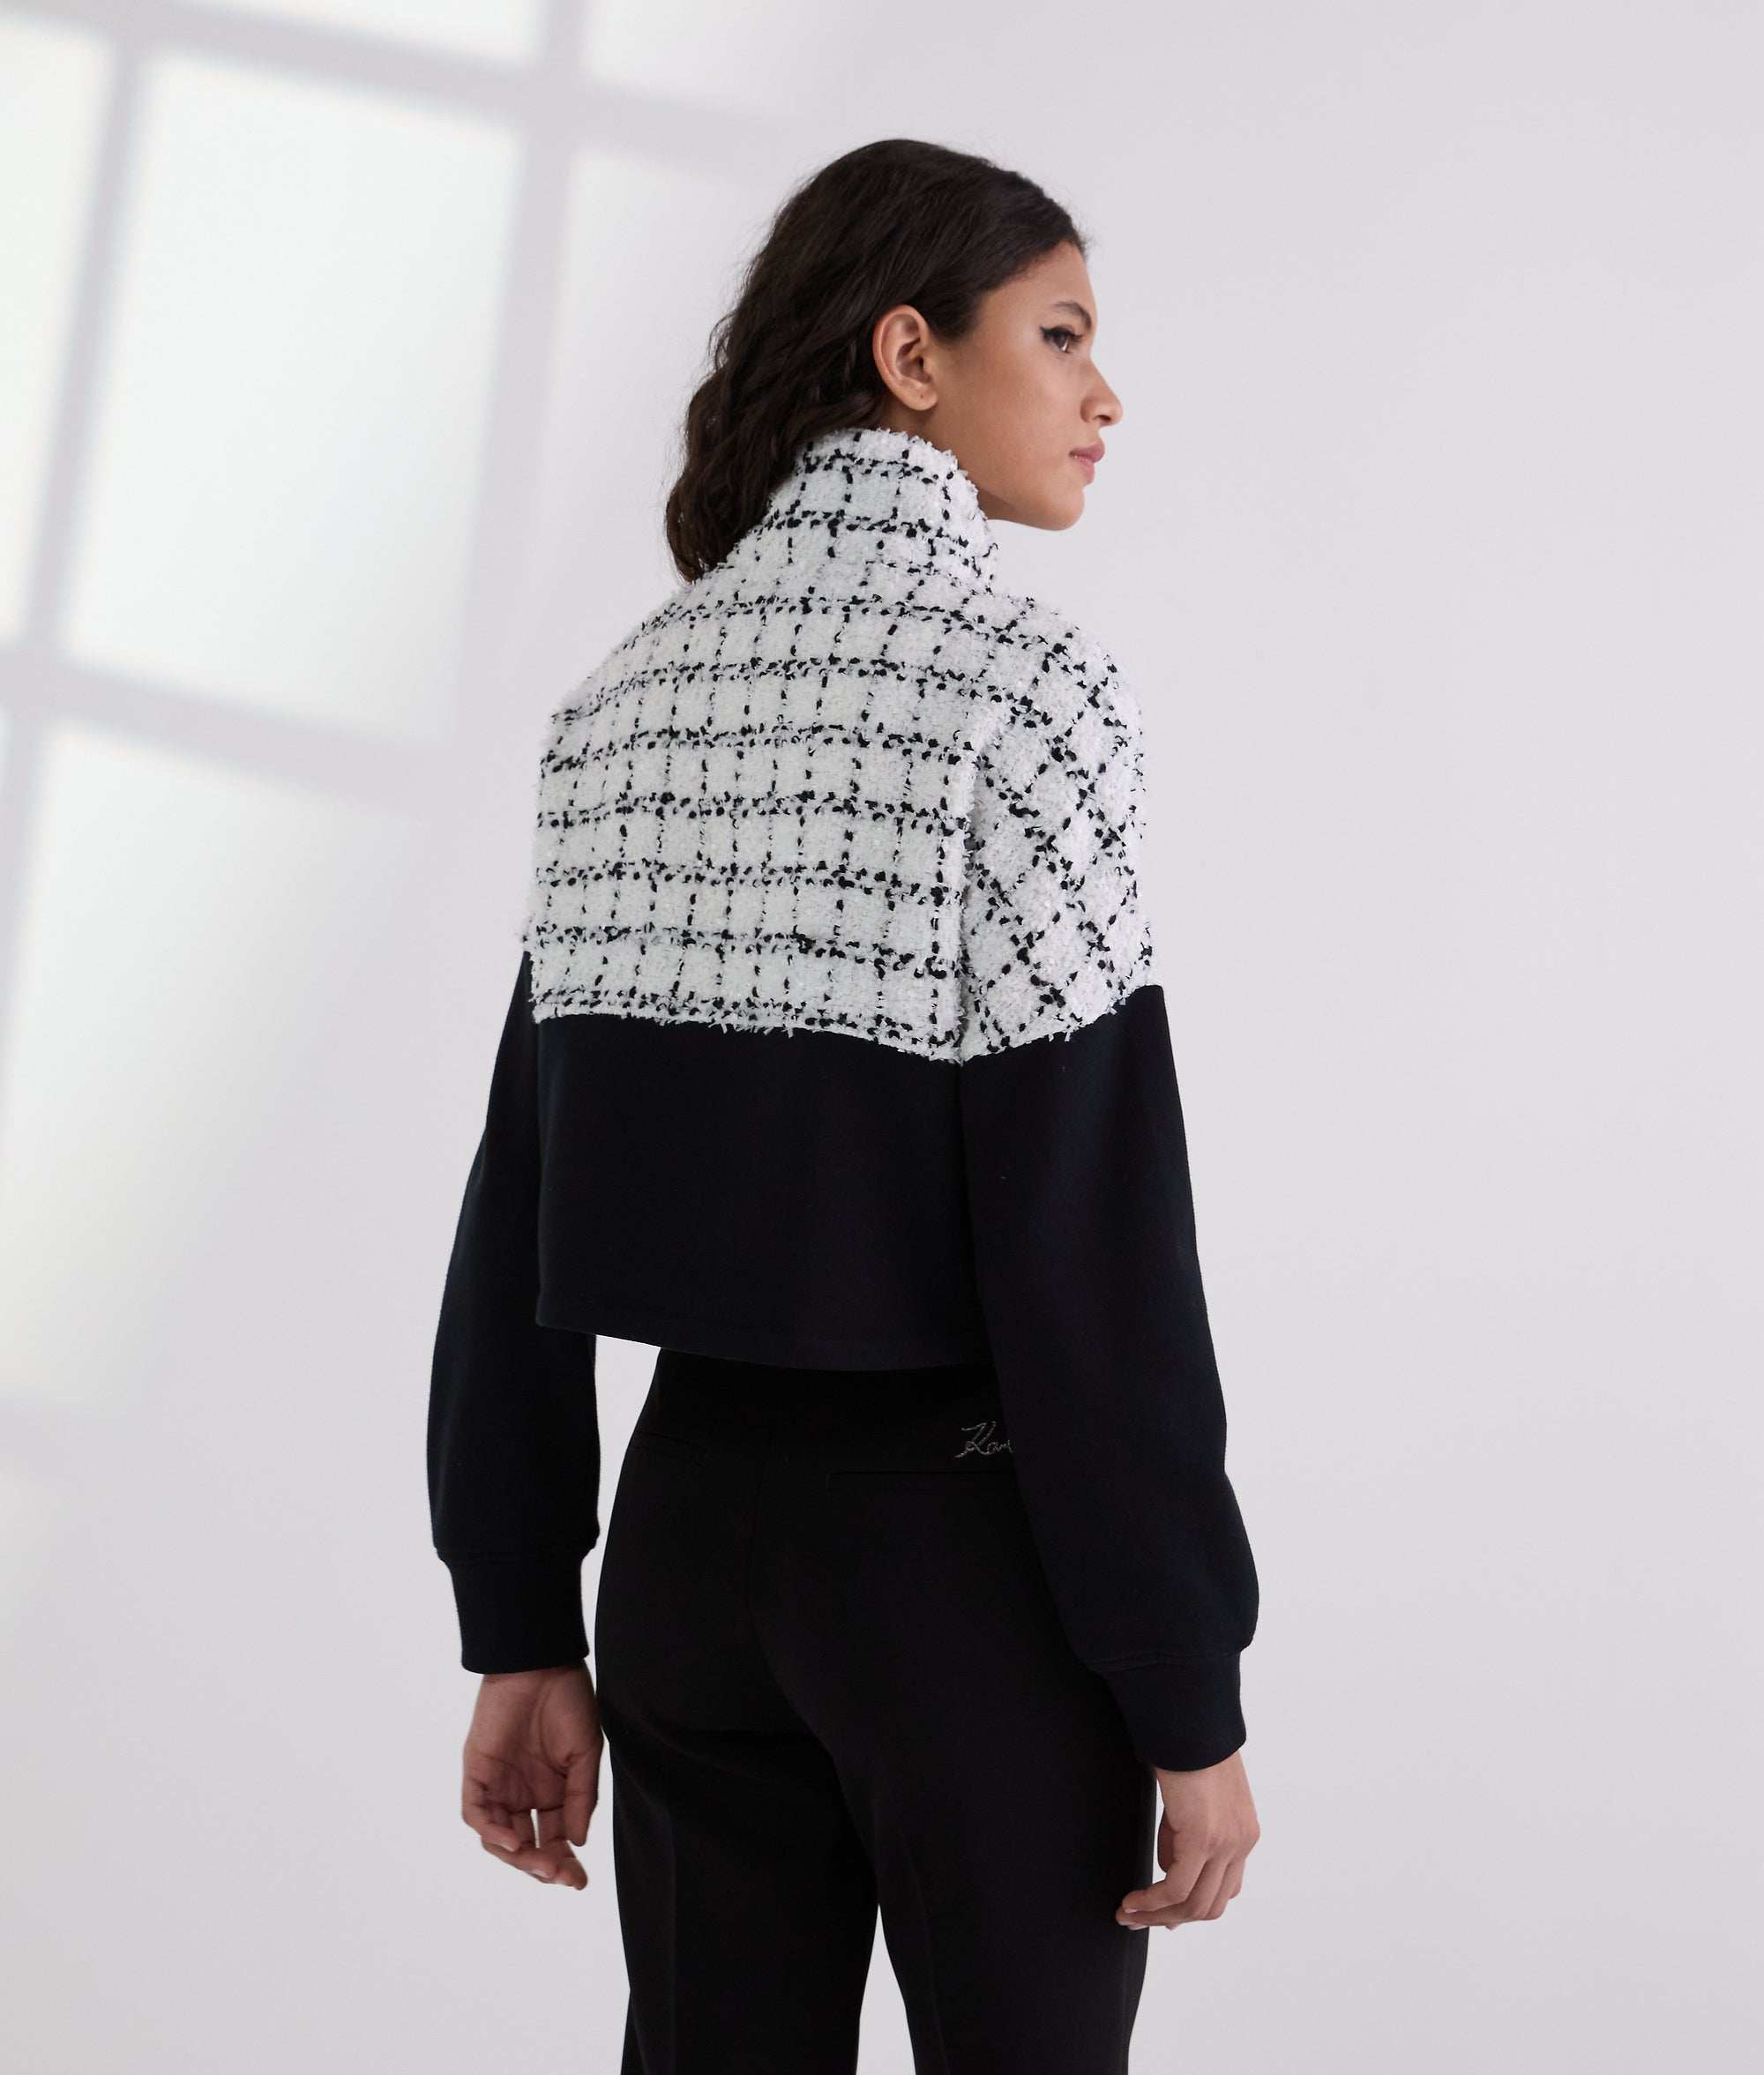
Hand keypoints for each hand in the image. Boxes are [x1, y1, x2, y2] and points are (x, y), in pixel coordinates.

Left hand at [460, 1661, 602, 1887]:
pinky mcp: (477, 1773)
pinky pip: (477, 1813)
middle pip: (526, 1846)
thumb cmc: (568, 1700)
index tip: (579, 1881)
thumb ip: (581, 1799)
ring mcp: (499, 1785)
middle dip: (544, 1866)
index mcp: (552, 1791)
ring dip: (519, 1857)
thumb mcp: (585, 1753)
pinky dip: (492, 1831)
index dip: (565, 1862)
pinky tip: (514, 1841)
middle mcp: (523, 1794)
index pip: (555, 1839)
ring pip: (499, 1837)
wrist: (541, 1663)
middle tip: (563, 1877)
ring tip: (541, 1865)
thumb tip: (577, 1843)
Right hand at [1116, 1747, 1258, 1929]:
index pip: (1226, 1888)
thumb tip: (1168, 1870)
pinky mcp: (1204, 1839)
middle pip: (1211, 1905)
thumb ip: (1186, 1835)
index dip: (1193, 1906)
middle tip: (1140, 1918)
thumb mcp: (1193, 1801)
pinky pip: (1176, 1888)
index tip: (1165, 1913)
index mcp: (1243, 1832)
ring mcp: (1227, 1843)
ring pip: (1194, 1904)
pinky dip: (1152, 1902)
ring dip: (1158, 1915)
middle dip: (1172, 1918)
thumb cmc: (1187, 1749)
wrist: (1191, 1720)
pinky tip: (1132, 1901)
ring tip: (1129, 1913)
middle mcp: (1241, 1843)